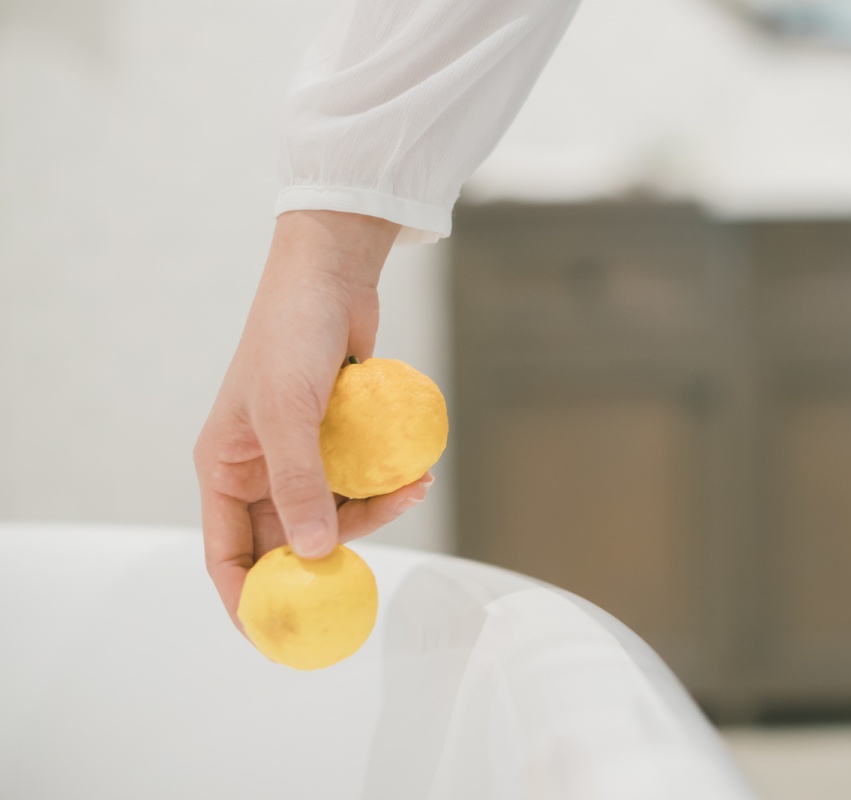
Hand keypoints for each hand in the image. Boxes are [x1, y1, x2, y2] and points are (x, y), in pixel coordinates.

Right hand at [194, 210, 431, 627]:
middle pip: (292, 540)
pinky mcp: (340, 440)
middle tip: (376, 572)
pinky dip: (387, 483)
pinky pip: (362, 481)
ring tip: (415, 487)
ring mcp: (304, 456)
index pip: (228, 555)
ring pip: (337, 513)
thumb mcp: (288, 414)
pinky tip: (417, 470)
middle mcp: (262, 469)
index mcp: (227, 469)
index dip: (249, 600)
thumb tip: (311, 553)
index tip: (282, 635)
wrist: (332, 278)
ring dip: (375, 511)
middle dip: (333, 557)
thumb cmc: (291, 335)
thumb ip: (299, 485)